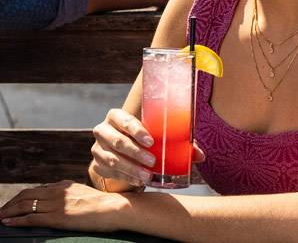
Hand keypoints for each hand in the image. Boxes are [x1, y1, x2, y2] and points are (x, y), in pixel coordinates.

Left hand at [0, 180, 129, 231]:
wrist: (116, 208)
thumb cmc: (107, 206)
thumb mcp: (85, 195)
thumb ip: (72, 197)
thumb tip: (66, 204)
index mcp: (63, 186)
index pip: (36, 190)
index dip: (21, 197)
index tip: (13, 203)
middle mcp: (56, 192)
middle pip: (26, 195)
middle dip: (10, 203)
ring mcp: (56, 204)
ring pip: (25, 206)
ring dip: (8, 211)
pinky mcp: (58, 217)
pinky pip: (31, 218)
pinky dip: (17, 220)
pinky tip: (8, 222)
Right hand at [89, 108, 204, 190]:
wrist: (119, 153)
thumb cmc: (141, 141)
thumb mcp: (154, 137)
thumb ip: (177, 142)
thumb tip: (200, 155)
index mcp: (116, 117)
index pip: (122, 119)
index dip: (135, 129)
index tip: (151, 141)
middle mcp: (103, 130)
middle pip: (117, 140)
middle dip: (136, 152)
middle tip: (153, 161)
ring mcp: (98, 149)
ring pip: (112, 159)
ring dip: (131, 168)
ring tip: (147, 176)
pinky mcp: (97, 165)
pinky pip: (110, 173)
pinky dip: (126, 178)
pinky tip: (138, 182)